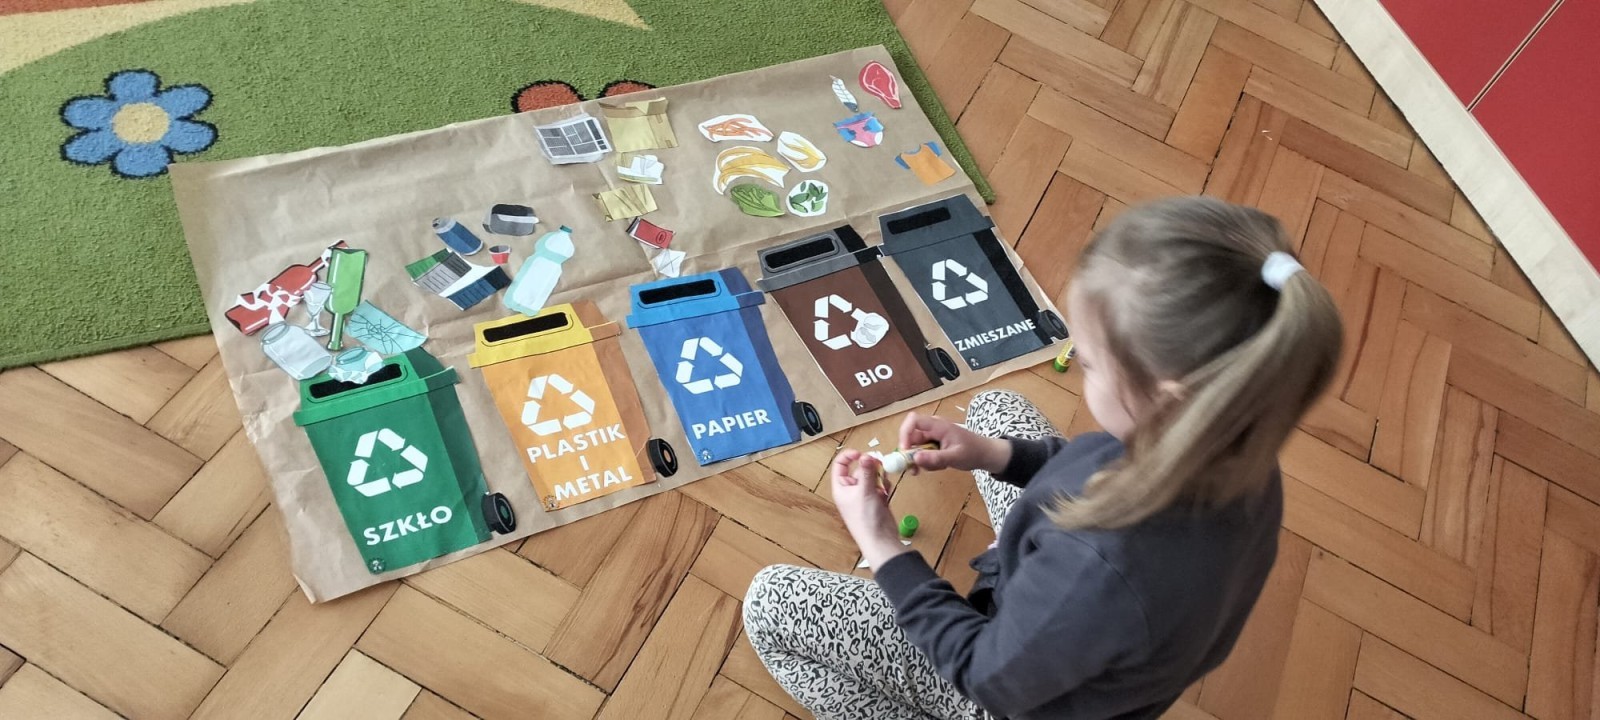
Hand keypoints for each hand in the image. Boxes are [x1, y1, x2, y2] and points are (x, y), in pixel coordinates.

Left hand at [831, 449, 911, 568]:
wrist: (880, 540)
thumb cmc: (866, 519)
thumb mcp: (865, 492)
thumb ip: (867, 472)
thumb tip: (867, 455)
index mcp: (842, 487)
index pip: (840, 465)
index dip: (850, 456)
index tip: (862, 454)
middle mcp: (851, 490)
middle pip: (860, 469)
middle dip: (871, 467)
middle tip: (881, 465)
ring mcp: (864, 495)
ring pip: (872, 476)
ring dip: (879, 476)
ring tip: (883, 484)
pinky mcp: (876, 499)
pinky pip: (880, 485)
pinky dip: (884, 485)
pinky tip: (887, 492)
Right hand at [897, 412, 1011, 473]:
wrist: (986, 454)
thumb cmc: (973, 452)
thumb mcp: (955, 457)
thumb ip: (935, 458)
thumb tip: (914, 458)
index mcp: (938, 425)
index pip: (913, 421)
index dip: (904, 433)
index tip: (904, 452)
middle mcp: (933, 428)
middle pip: (911, 436)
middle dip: (910, 453)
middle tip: (914, 470)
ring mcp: (933, 436)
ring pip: (916, 447)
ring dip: (921, 460)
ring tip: (937, 467)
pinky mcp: (934, 444)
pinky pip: (923, 452)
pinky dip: (927, 461)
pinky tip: (940, 465)